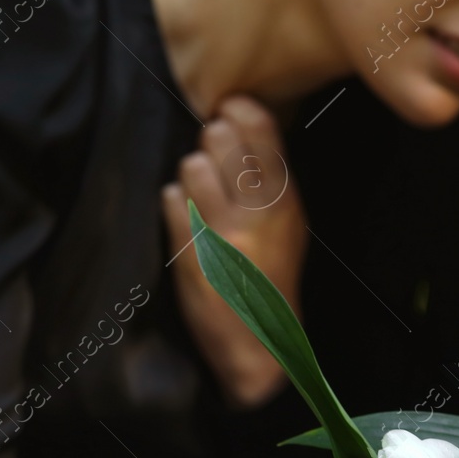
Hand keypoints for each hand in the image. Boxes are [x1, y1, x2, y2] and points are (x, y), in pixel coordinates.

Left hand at [162, 97, 307, 409]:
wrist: (260, 348)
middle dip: (211, 140)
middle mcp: (258, 215)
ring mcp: (224, 234)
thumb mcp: (287, 228)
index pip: (262, 129)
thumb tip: (240, 123)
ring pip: (191, 165)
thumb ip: (270, 181)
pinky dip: (173, 204)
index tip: (227, 109)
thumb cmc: (271, 281)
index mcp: (286, 203)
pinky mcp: (192, 255)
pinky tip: (185, 218)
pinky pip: (170, 201)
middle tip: (212, 153)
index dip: (239, 110)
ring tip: (199, 191)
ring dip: (190, 174)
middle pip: (221, 138)